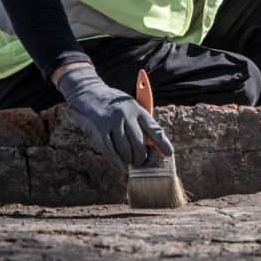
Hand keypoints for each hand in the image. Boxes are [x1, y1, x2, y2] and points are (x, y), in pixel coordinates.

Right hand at [55, 65, 173, 172]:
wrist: (90, 93)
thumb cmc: (116, 104)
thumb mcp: (132, 107)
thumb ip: (141, 124)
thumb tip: (153, 146)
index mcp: (138, 109)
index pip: (154, 128)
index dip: (162, 143)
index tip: (169, 154)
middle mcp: (127, 115)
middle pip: (138, 143)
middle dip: (141, 157)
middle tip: (141, 162)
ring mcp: (112, 122)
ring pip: (124, 148)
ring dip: (129, 159)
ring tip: (130, 161)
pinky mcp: (100, 129)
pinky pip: (110, 150)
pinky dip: (116, 161)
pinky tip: (120, 167)